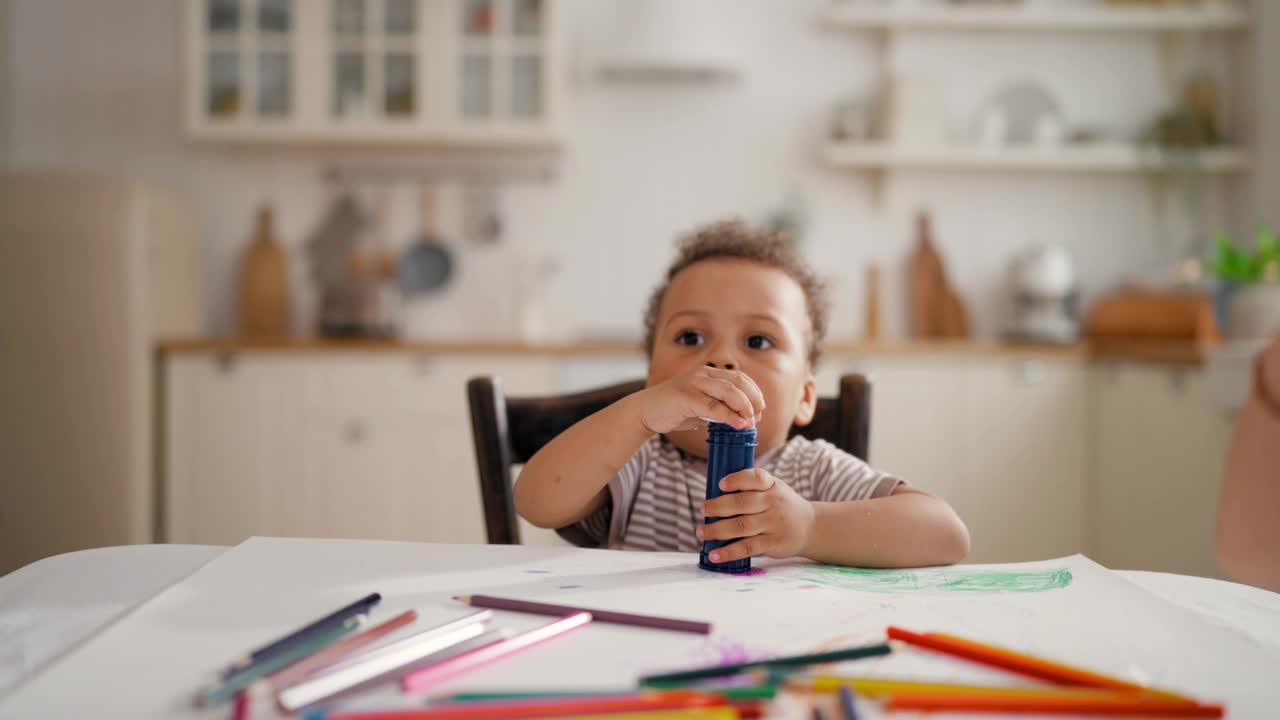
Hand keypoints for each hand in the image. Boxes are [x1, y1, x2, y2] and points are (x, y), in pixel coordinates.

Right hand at [635, 367, 764, 434]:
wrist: (645, 411)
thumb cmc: (673, 410)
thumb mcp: (700, 405)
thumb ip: (718, 408)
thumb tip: (742, 419)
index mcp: (708, 373)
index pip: (739, 377)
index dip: (754, 392)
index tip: (760, 409)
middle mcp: (702, 374)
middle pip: (738, 382)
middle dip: (753, 399)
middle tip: (758, 416)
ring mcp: (693, 383)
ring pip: (729, 392)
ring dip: (744, 407)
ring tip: (751, 421)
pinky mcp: (686, 397)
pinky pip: (714, 407)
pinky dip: (730, 416)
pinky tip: (739, 425)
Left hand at [695, 468, 815, 561]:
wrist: (811, 527)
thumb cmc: (782, 505)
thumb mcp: (774, 489)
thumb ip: (751, 488)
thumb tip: (714, 496)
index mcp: (772, 485)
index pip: (755, 477)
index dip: (737, 480)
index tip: (721, 484)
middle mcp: (773, 502)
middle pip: (742, 503)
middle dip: (718, 507)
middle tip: (703, 509)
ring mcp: (773, 523)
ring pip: (741, 526)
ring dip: (717, 530)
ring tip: (702, 532)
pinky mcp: (773, 543)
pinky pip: (747, 547)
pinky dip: (729, 551)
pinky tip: (715, 555)